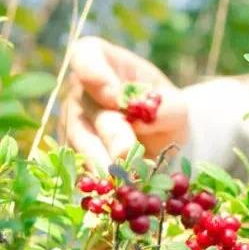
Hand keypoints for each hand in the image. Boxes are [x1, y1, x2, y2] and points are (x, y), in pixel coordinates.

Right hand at [62, 36, 188, 171]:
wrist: (160, 140)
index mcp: (102, 63)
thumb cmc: (164, 110)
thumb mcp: (176, 105)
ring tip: (128, 180)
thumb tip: (142, 120)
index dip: (94, 74)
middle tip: (125, 153)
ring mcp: (72, 126)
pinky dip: (103, 183)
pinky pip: (83, 170)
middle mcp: (80, 93)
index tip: (114, 96)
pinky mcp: (74, 157)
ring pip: (81, 146)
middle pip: (86, 111)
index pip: (86, 56)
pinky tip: (121, 192)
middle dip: (108, 134)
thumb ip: (165, 108)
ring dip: (104, 164)